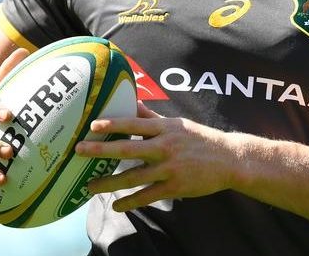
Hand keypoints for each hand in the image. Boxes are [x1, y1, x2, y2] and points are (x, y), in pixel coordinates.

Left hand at [75, 102, 238, 211]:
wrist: (228, 159)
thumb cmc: (200, 139)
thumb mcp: (178, 124)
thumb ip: (153, 117)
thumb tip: (133, 102)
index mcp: (166, 129)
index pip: (134, 124)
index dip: (113, 124)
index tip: (93, 125)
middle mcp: (165, 147)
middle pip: (128, 148)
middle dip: (101, 150)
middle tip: (79, 150)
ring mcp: (170, 168)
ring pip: (133, 177)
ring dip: (109, 182)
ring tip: (90, 186)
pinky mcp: (175, 187)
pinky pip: (147, 195)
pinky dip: (130, 201)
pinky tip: (116, 205)